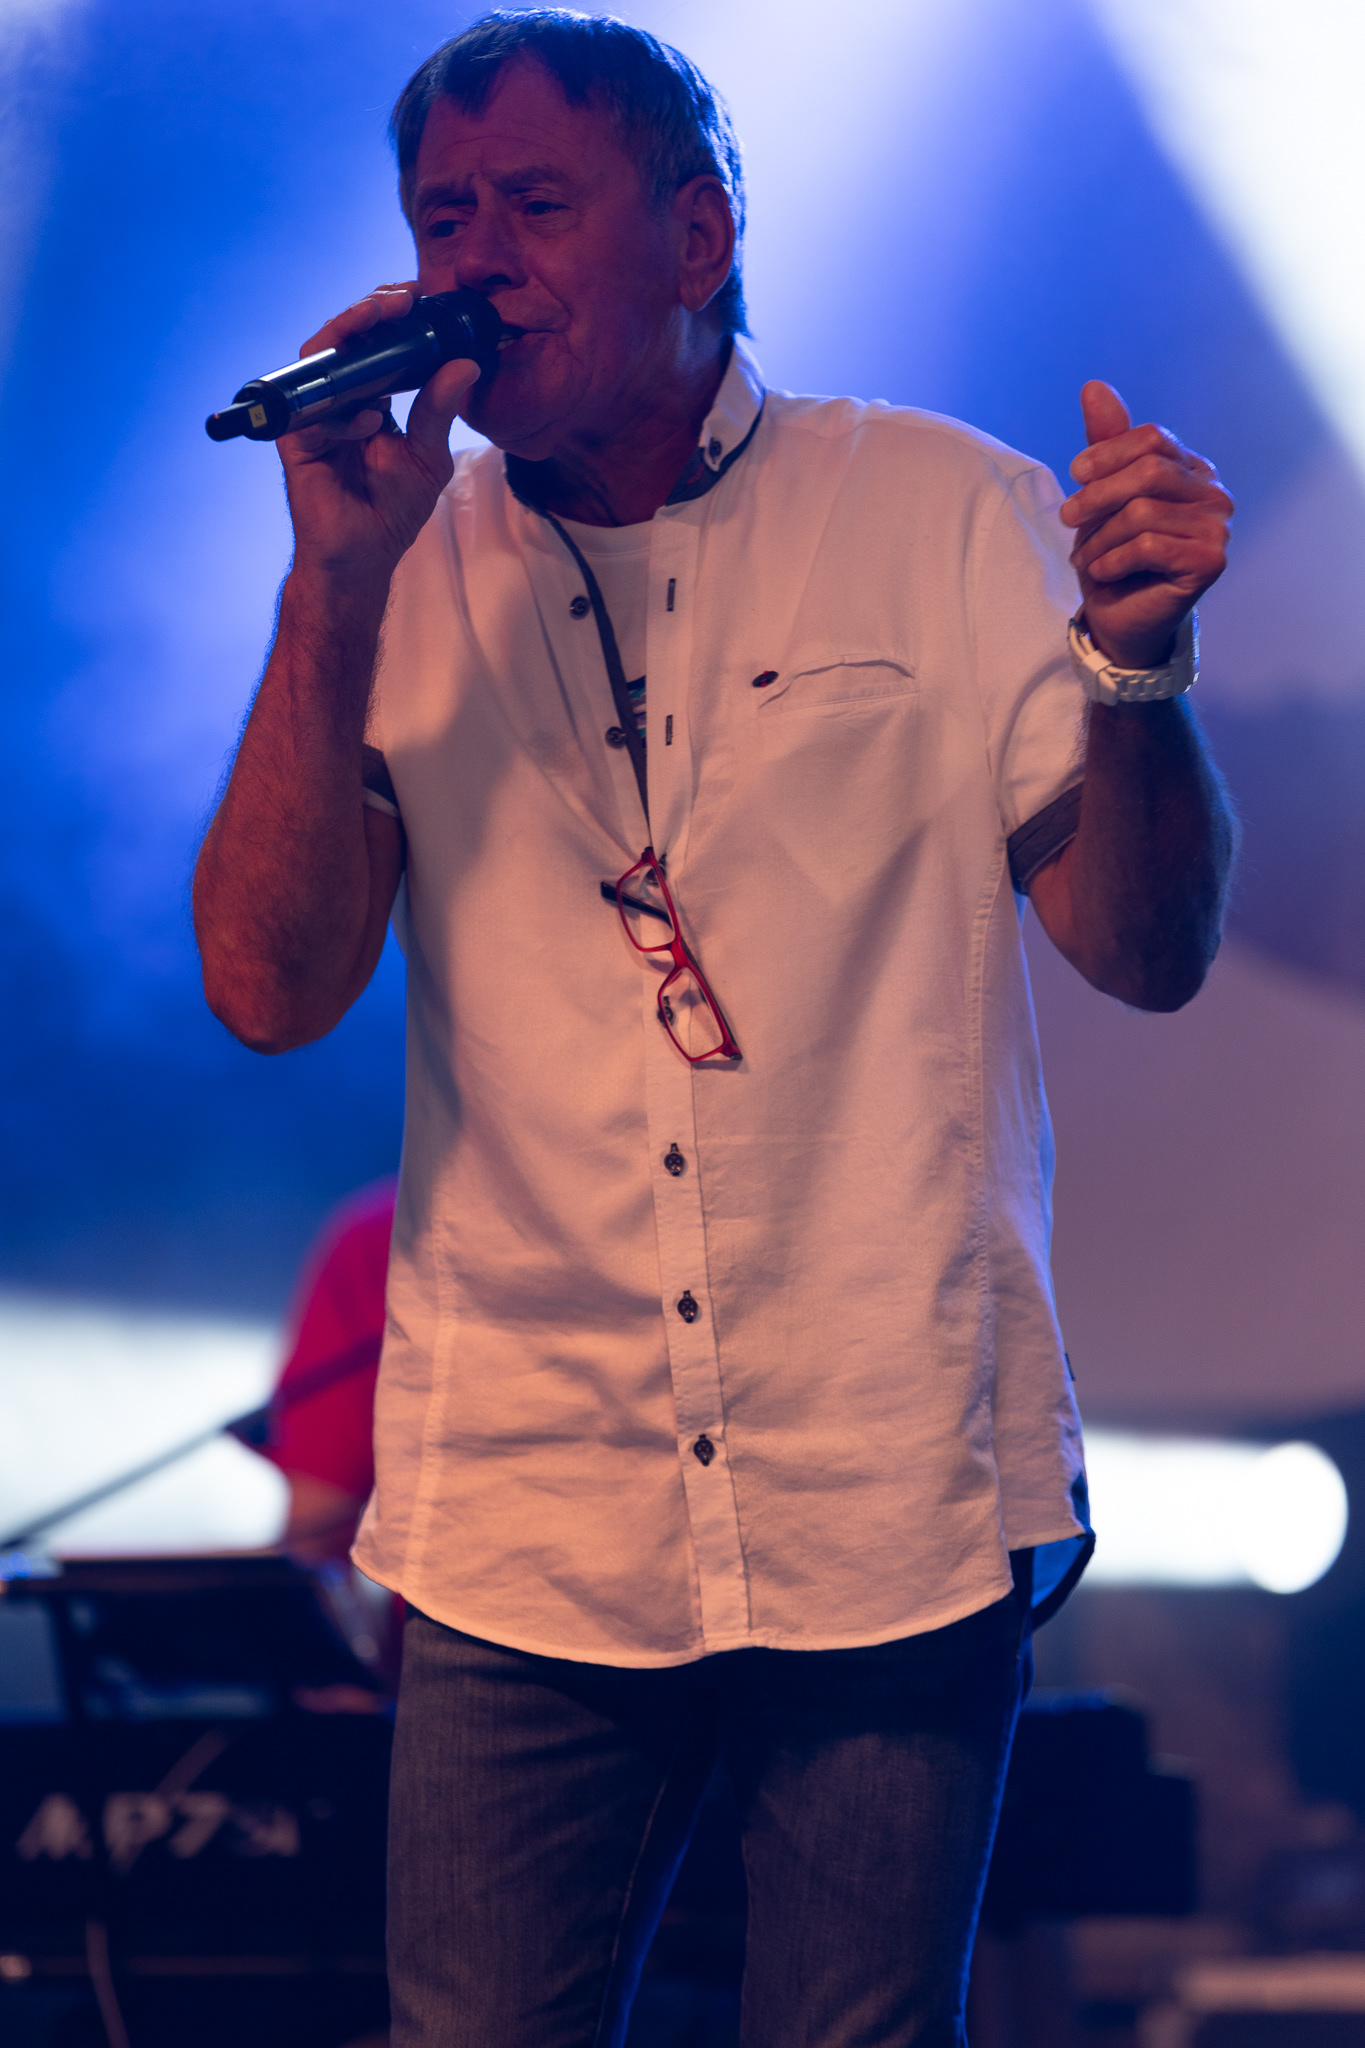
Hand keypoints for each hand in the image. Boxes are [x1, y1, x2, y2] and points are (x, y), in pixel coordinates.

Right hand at [278, 282, 480, 586]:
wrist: (364, 556)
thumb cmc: (392, 509)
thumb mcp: (429, 455)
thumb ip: (440, 409)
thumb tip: (467, 365)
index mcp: (370, 398)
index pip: (374, 345)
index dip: (390, 316)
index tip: (417, 295)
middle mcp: (339, 400)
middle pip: (343, 340)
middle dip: (369, 311)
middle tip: (400, 298)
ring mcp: (314, 418)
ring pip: (320, 360)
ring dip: (348, 334)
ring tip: (379, 320)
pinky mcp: (296, 443)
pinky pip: (314, 414)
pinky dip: (345, 415)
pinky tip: (370, 422)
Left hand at [1060, 381, 1232, 670]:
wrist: (1122, 618)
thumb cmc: (1114, 554)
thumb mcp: (1102, 495)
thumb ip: (1104, 443)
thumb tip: (1093, 385)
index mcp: (1192, 470)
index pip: (1153, 439)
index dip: (1108, 453)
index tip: (1075, 475)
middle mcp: (1214, 494)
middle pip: (1150, 471)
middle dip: (1098, 495)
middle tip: (1067, 520)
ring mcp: (1218, 528)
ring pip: (1143, 512)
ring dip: (1099, 537)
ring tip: (1084, 557)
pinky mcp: (1210, 561)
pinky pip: (1149, 546)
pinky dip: (1113, 559)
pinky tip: (1103, 571)